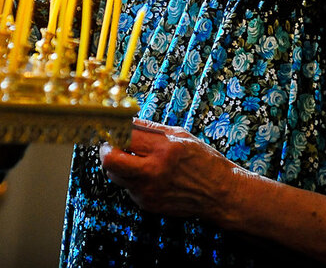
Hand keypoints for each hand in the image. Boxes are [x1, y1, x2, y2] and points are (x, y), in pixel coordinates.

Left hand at [99, 119, 243, 221]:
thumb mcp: (180, 135)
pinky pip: (128, 187)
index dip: (114, 129)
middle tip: (110, 144)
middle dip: (105, 150)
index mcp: (164, 149)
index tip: (112, 126)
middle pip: (109, 160)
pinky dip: (132, 179)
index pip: (124, 135)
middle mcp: (154, 172)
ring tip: (133, 158)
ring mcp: (149, 191)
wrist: (220, 194)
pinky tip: (149, 175)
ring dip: (117, 164)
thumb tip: (125, 121)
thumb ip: (150, 129)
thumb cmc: (203, 160)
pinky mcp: (148, 204)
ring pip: (114, 175)